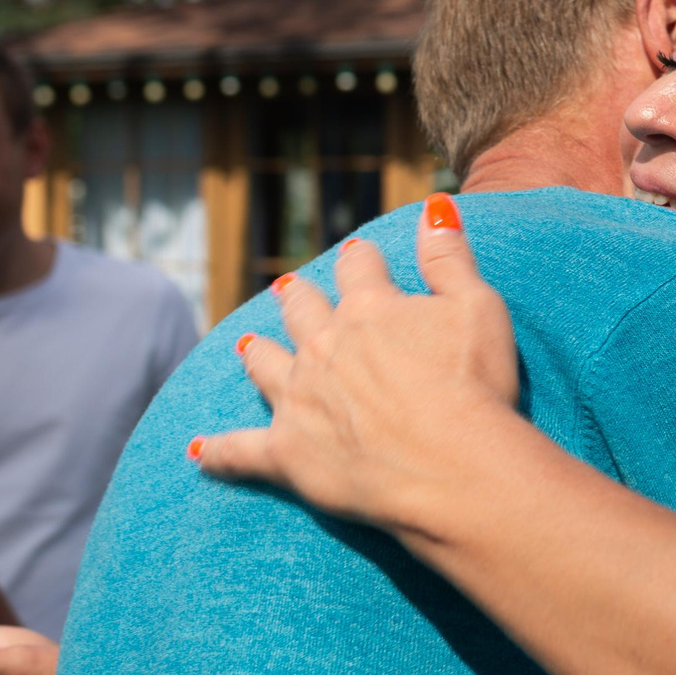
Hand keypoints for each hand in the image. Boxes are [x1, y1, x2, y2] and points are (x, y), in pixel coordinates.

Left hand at [194, 197, 527, 540]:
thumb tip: (434, 206)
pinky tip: (197, 449)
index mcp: (370, 308)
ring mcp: (299, 398)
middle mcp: (324, 345)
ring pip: (265, 365)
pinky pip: (239, 451)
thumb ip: (450, 256)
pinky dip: (218, 450)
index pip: (360, 268)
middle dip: (298, 297)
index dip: (363, 260)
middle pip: (302, 310)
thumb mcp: (478, 307)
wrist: (453, 467)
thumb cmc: (475, 387)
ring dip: (258, 352)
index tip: (362, 256)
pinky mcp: (286, 452)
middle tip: (292, 290)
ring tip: (249, 343)